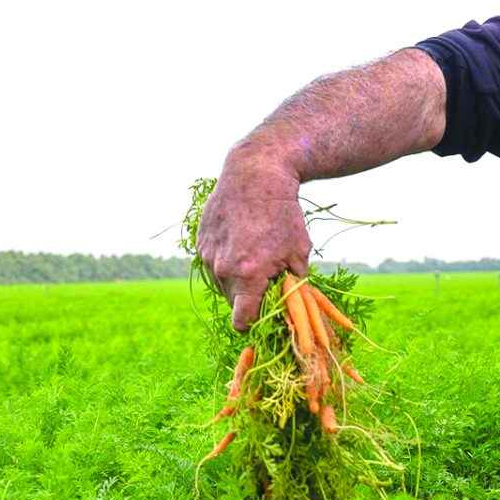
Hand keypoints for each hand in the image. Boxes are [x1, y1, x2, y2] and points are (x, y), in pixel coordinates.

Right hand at [196, 161, 311, 330]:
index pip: (242, 320)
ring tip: (253, 257)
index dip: (254, 324)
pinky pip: (212, 263)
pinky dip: (225, 261)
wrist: (256, 175)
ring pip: (221, 283)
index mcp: (248, 276)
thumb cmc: (283, 214)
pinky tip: (240, 243)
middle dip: (248, 299)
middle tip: (266, 282)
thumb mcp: (298, 251)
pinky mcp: (201, 241)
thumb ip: (293, 283)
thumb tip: (291, 304)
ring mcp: (208, 255)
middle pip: (233, 302)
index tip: (264, 319)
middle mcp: (223, 269)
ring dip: (235, 280)